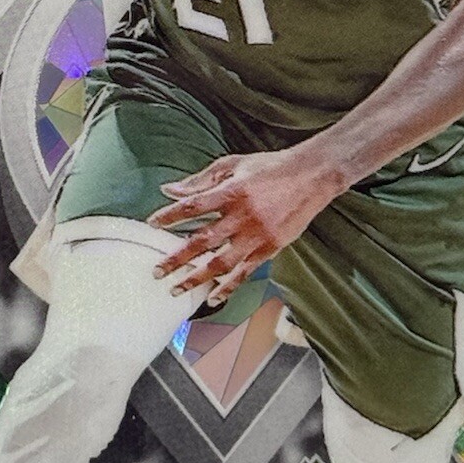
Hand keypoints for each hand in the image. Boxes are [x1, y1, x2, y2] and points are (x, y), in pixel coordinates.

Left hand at [148, 148, 340, 306]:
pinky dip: (228, 287)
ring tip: (176, 289)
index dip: (170, 216)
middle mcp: (243, 216)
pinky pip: (245, 272)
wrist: (312, 176)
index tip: (151, 224)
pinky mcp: (270, 248)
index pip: (193, 206)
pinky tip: (212, 297)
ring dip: (196, 278)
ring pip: (221, 263)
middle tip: (157, 271)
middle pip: (203, 241)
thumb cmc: (270, 167)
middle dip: (176, 258)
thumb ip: (200, 180)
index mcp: (232, 192)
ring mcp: (257, 235)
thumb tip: (169, 189)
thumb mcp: (233, 165)